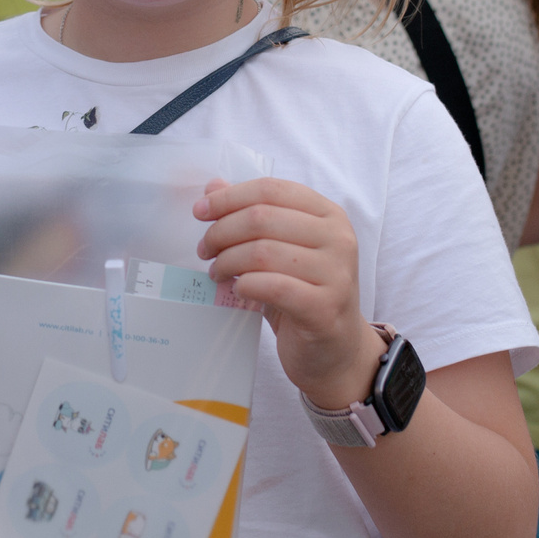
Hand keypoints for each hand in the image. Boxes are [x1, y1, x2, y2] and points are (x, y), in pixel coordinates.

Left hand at [195, 176, 379, 409]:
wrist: (336, 350)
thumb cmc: (304, 294)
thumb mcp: (281, 250)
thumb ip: (253, 215)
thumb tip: (212, 187)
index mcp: (329, 215)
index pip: (271, 189)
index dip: (230, 197)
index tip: (200, 212)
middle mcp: (339, 239)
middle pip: (262, 217)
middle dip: (222, 231)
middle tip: (205, 250)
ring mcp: (336, 273)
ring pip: (262, 251)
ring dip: (228, 261)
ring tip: (217, 272)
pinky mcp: (324, 307)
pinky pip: (272, 286)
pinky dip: (245, 285)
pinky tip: (237, 289)